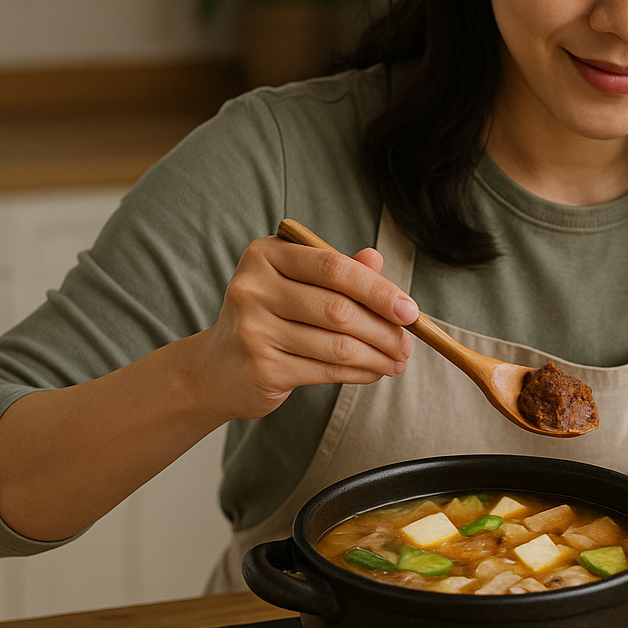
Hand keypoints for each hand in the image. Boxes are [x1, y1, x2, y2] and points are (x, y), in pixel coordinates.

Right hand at [185, 236, 418, 420]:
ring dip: (377, 355)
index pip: (333, 267)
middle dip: (384, 329)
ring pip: (336, 344)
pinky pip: (326, 370)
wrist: (217, 369)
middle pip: (338, 308)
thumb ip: (338, 272)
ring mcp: (254, 329)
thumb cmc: (270, 318)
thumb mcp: (299, 285)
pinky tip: (374, 371)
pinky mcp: (261, 367)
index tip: (410, 310)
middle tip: (408, 343)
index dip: (378, 289)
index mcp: (266, 255)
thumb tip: (377, 258)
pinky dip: (358, 372)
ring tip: (397, 361)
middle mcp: (253, 288)